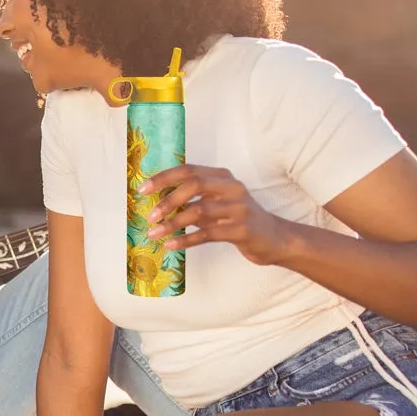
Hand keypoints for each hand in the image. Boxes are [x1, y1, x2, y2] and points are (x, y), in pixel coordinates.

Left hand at [144, 164, 293, 265]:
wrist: (274, 239)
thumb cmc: (237, 219)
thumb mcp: (216, 203)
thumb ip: (192, 200)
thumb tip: (156, 203)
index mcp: (222, 177)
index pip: (189, 170)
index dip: (164, 178)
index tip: (143, 189)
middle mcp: (232, 188)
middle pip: (194, 185)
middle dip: (168, 200)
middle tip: (150, 216)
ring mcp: (239, 208)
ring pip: (199, 211)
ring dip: (172, 223)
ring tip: (154, 233)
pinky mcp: (242, 229)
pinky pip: (207, 233)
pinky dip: (186, 240)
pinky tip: (170, 245)